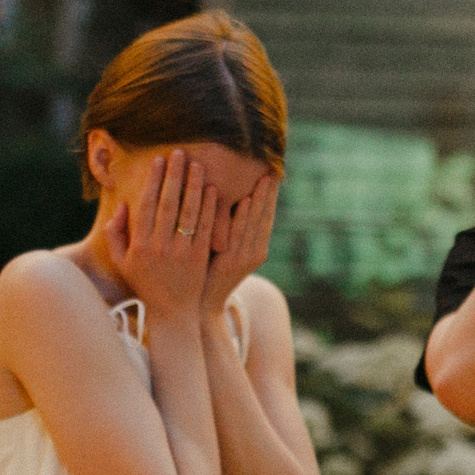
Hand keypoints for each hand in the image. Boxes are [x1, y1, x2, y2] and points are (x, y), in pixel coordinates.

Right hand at [102, 148, 217, 321]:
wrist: (173, 313)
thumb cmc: (145, 284)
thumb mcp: (122, 262)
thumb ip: (116, 235)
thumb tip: (120, 206)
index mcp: (139, 245)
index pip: (146, 206)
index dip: (153, 181)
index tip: (158, 161)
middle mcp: (160, 247)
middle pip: (168, 204)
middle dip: (174, 176)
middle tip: (180, 153)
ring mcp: (182, 252)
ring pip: (188, 213)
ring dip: (193, 186)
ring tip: (198, 165)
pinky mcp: (200, 257)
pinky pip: (205, 228)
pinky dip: (209, 208)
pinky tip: (212, 190)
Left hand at [201, 175, 278, 314]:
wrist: (200, 306)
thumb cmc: (206, 273)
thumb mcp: (222, 249)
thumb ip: (226, 227)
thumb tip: (225, 198)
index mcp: (256, 248)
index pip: (266, 216)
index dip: (270, 196)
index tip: (272, 173)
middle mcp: (255, 252)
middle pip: (265, 216)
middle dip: (270, 193)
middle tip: (274, 168)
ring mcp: (245, 257)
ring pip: (256, 223)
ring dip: (260, 199)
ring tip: (265, 178)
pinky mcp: (233, 262)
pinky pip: (239, 234)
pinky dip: (244, 217)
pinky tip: (246, 200)